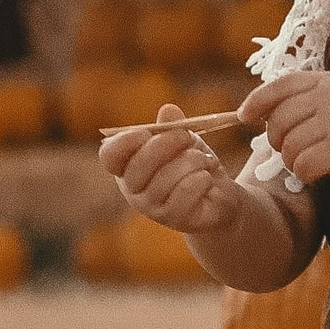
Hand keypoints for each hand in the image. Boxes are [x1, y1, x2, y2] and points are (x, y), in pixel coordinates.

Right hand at [101, 107, 247, 234]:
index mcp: (128, 165)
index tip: (146, 131)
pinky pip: (184, 193)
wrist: (220, 196)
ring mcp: (152, 208)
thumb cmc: (193, 165)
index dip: (124, 142)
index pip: (109, 156)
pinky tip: (207, 177)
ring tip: (205, 159)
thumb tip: (168, 110)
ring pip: (165, 179)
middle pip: (137, 167)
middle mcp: (133, 189)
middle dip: (165, 144)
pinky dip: (200, 179)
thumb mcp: (184, 140)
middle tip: (187, 136)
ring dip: (191, 161)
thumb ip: (173, 126)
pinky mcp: (174, 218)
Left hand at [241, 71, 329, 188]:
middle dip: (276, 139)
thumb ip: (309, 98)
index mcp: (329, 81)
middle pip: (279, 119)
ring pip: (287, 145)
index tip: (244, 115)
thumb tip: (263, 110)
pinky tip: (318, 173)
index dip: (257, 100)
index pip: (281, 85)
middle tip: (289, 149)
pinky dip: (304, 174)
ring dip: (291, 160)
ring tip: (309, 162)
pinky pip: (301, 165)